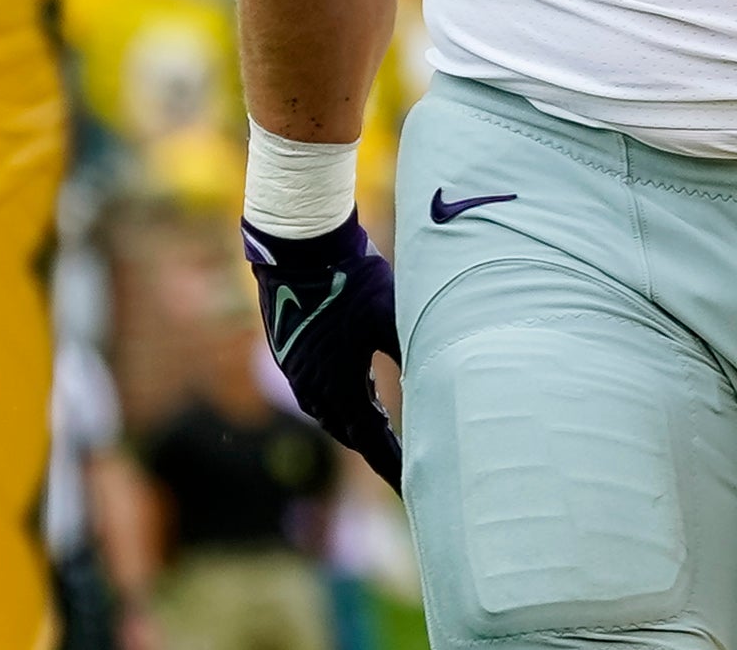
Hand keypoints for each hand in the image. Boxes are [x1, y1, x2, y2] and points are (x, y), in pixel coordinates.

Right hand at [242, 213, 402, 489]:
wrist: (300, 249)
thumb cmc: (352, 280)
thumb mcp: (392, 316)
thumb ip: (414, 352)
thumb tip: (442, 382)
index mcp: (338, 387)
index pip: (371, 441)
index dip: (393, 464)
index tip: (411, 488)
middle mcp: (314, 389)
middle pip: (352, 433)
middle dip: (378, 452)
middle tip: (406, 469)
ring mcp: (299, 373)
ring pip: (334, 414)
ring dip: (361, 428)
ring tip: (388, 438)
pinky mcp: (293, 354)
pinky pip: (322, 393)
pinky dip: (345, 404)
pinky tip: (361, 395)